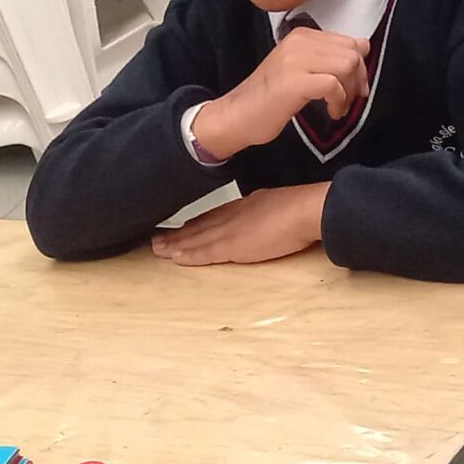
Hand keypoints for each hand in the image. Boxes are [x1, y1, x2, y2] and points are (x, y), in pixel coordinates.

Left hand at [150, 185, 329, 266]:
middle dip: (178, 234)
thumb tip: (263, 220)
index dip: (196, 224)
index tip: (181, 228)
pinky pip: (205, 251)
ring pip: (196, 238)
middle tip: (158, 240)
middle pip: (199, 226)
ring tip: (157, 250)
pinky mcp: (232, 245)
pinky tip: (176, 258)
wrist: (305, 210)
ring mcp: (230, 230)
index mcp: (243, 206)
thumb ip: (264, 213)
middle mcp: (231, 216)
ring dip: (175, 245)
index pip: (213, 216)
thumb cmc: (300, 209)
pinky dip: (189, 255)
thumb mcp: (277, 206)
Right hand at [194, 27, 369, 158]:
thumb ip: (328, 57)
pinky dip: (339, 102)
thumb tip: (364, 47)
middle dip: (358, 80)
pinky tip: (331, 113)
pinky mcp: (294, 81)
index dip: (359, 66)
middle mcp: (299, 41)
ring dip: (349, 92)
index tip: (355, 88)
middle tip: (349, 101)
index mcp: (302, 35)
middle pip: (351, 53)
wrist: (239, 115)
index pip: (349, 41)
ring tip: (338, 107)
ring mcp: (295, 60)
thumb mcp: (301, 69)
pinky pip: (333, 85)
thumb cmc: (270, 97)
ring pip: (346, 66)